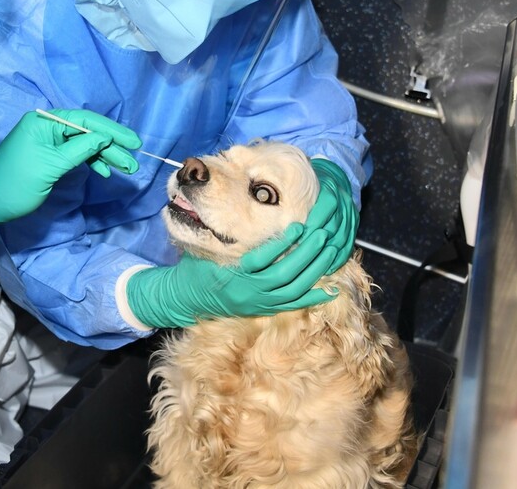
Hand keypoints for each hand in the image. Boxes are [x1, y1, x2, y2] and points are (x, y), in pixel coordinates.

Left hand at [0, 109, 141, 244]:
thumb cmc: (16, 183)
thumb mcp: (51, 166)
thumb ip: (80, 150)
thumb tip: (104, 137)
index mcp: (44, 122)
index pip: (85, 120)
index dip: (111, 130)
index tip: (132, 142)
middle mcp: (47, 126)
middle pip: (87, 131)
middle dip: (111, 146)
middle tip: (133, 161)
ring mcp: (49, 141)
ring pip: (85, 144)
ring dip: (105, 156)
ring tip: (126, 168)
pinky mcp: (50, 155)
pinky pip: (76, 154)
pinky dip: (91, 162)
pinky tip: (105, 171)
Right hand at [125, 159, 358, 328]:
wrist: (186, 297)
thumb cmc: (197, 267)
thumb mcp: (206, 248)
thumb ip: (224, 235)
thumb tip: (240, 206)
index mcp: (232, 273)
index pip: (261, 259)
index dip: (281, 244)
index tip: (297, 226)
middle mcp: (247, 290)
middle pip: (283, 274)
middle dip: (306, 254)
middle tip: (321, 234)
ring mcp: (257, 302)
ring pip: (292, 289)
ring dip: (313, 271)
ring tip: (329, 251)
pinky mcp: (263, 309)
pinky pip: (292, 305)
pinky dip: (312, 297)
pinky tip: (330, 288)